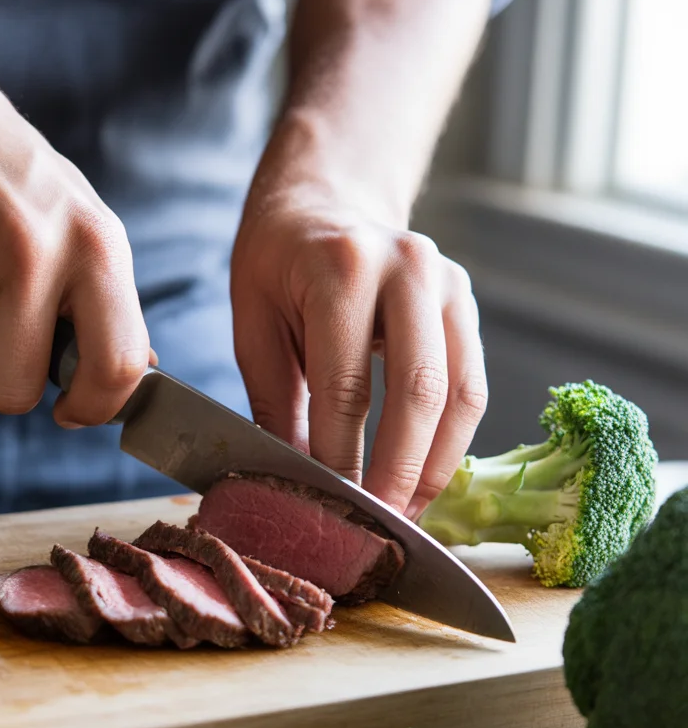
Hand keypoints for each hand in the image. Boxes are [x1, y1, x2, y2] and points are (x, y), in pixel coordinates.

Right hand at [0, 0, 148, 426]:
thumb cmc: (9, 178)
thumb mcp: (82, 220)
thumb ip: (109, 299)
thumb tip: (138, 375)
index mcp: (95, 246)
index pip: (116, 365)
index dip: (93, 407)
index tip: (70, 411)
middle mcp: (33, 252)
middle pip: (15, 391)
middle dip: (0, 381)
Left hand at [231, 133, 487, 517]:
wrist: (324, 203)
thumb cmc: (277, 265)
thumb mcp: (253, 325)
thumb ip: (275, 402)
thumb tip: (294, 482)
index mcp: (340, 266)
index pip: (345, 383)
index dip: (338, 455)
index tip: (328, 506)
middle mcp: (407, 266)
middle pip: (419, 390)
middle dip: (398, 470)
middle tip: (378, 525)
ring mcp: (447, 282)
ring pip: (460, 393)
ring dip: (436, 464)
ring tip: (406, 513)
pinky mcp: (466, 303)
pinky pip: (473, 384)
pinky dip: (453, 440)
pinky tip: (425, 474)